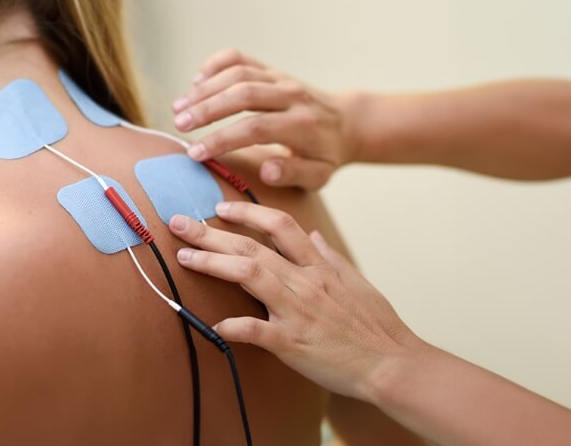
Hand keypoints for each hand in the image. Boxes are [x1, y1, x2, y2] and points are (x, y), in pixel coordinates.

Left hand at [170, 203, 422, 401]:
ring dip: (213, 264)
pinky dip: (233, 325)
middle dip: (212, 232)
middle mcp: (304, 282)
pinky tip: (212, 323)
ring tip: (184, 256)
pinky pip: (257, 330)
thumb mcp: (356, 281)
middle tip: (179, 221)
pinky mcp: (292, 342)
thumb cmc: (376, 326)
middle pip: (252, 246)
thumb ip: (330, 257)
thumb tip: (312, 236)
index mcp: (318, 266)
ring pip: (249, 276)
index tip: (220, 207)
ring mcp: (297, 310)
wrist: (392, 364)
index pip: (279, 225)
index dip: (247, 212)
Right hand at [172, 49, 359, 189]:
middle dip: (207, 109)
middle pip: (243, 94)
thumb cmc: (325, 155)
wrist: (345, 122)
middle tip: (178, 124)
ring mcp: (280, 78)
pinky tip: (196, 81)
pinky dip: (215, 65)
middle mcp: (291, 95)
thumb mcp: (318, 175)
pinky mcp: (271, 69)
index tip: (195, 153)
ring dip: (204, 89)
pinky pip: (240, 58)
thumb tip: (266, 169)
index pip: (256, 128)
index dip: (222, 139)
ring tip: (178, 108)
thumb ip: (293, 174)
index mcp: (302, 125)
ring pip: (238, 74)